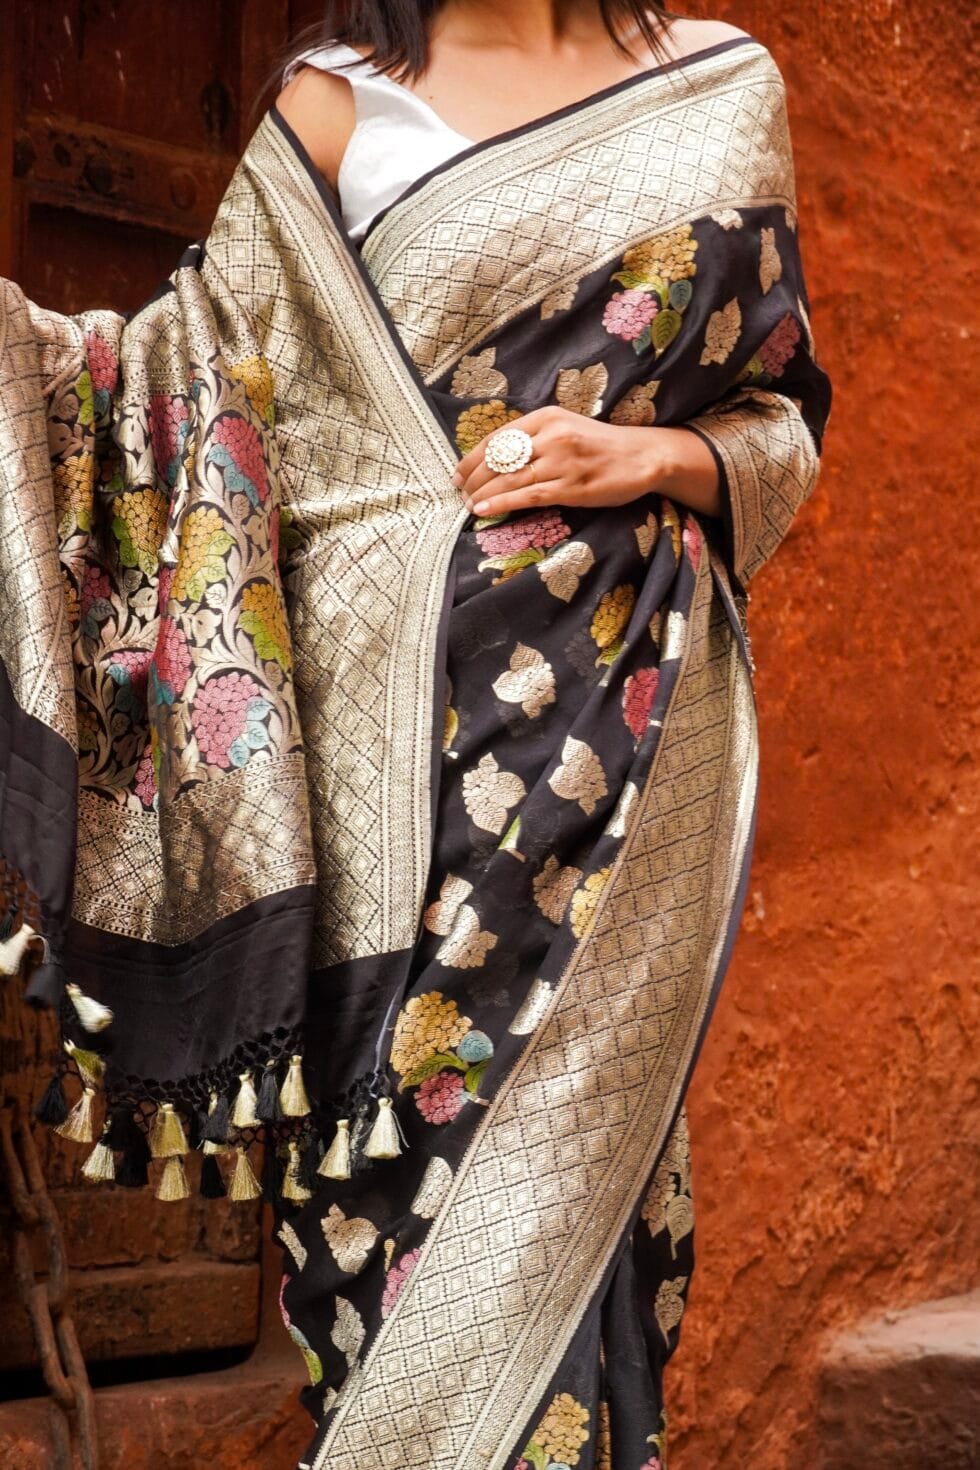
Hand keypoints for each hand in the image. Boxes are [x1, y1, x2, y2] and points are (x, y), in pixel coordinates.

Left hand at [452, 406, 721, 519]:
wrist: (643, 456)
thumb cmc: (601, 445)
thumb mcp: (565, 428)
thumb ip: (535, 438)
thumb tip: (497, 456)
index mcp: (546, 417)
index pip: (498, 437)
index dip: (472, 456)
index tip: (458, 471)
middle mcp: (552, 435)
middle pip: (499, 457)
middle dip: (473, 477)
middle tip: (459, 491)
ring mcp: (561, 461)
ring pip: (509, 477)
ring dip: (482, 493)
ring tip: (467, 504)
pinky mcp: (571, 486)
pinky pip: (527, 495)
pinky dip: (501, 502)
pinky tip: (483, 510)